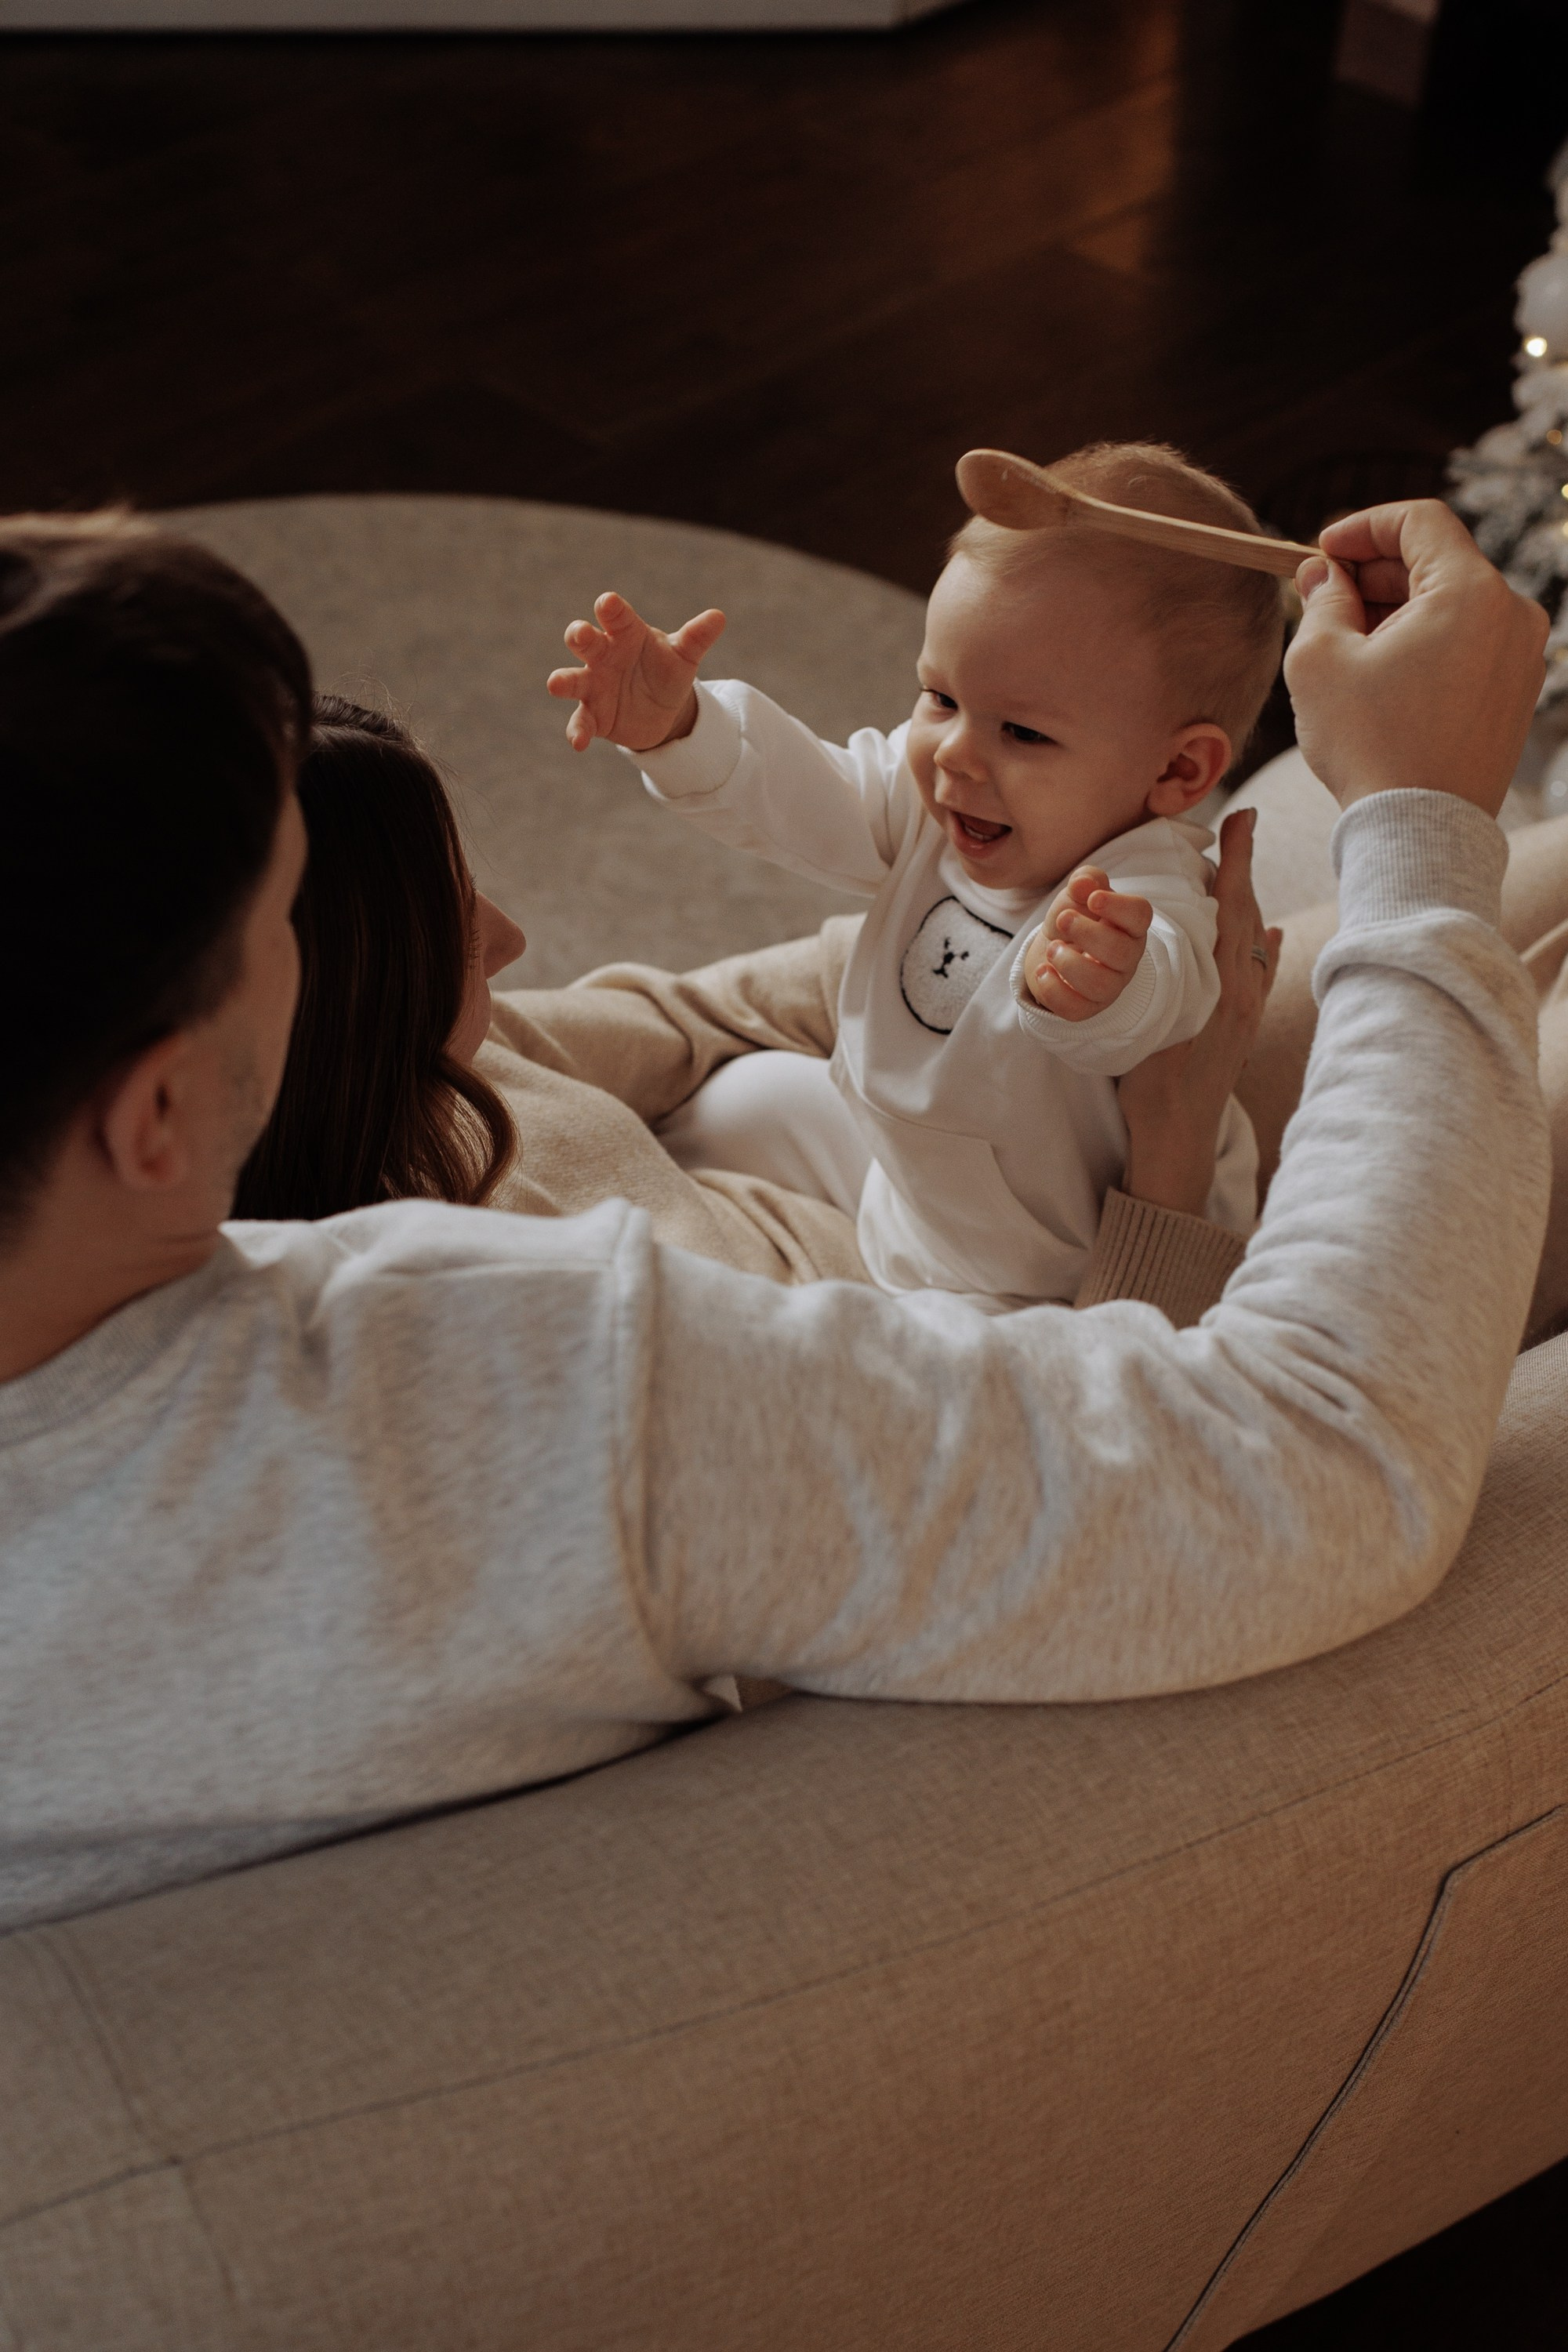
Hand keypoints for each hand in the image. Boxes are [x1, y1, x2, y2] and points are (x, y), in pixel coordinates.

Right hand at [546, 592, 726, 754]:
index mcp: (625, 633)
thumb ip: (696, 637)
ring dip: (563, 681)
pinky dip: (577, 732)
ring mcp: (593, 685)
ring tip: (555, 683)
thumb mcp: (684, 655)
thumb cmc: (667, 670)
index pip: (616, 616)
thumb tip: (719, 617)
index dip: (611, 609)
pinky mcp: (592, 715)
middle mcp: (603, 655)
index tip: (607, 602)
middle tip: (579, 634)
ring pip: (572, 680)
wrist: (662, 709)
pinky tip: (578, 743)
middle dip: (579, 636)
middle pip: (586, 641)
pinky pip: (581, 722)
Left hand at [1024, 866, 1152, 1021]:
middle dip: (1087, 934)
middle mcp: (1126, 958)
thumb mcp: (1078, 894)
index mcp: (1129, 926)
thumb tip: (1081, 884)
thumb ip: (1084, 881)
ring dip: (1069, 964)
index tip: (1093, 898)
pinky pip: (1076, 1008)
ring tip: (1052, 948)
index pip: (1140, 916)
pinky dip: (1054, 990)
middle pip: (1120, 952)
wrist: (1053, 949)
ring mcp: (1109, 986)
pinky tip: (1043, 970)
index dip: (1118, 907)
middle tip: (1062, 920)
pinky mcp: (1086, 1007)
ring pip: (1100, 985)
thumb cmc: (1074, 918)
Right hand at [1118, 809, 1279, 1217]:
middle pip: (1247, 915)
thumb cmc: (1154, 1086)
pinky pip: (1259, 972)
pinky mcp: (1242, 1024)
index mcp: (1220, 985)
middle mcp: (1242, 991)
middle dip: (1243, 869)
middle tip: (1240, 825)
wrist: (1178, 1137)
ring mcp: (1245, 1008)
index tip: (1240, 819)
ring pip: (1254, 941)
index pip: (1233, 908)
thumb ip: (1158, 982)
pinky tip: (1271, 932)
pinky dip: (1264, 945)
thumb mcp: (1148, 1024)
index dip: (1236, 862)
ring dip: (1247, 900)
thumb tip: (1160, 934)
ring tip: (1239, 867)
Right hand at [1286, 499, 1548, 818]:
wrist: (1420, 833)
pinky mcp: (1518, 692)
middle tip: (1323, 600)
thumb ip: (1320, 600)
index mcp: (1471, 592)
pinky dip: (1428, 643)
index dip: (1362, 526)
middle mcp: (1512, 614)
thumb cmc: (1370, 747)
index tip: (1322, 552)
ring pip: (1454, 604)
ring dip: (1399, 610)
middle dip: (1376, 574)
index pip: (1419, 521)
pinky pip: (1470, 643)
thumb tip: (1321, 575)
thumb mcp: (1319, 662)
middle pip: (1439, 561)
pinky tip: (1384, 677)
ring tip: (1349, 646)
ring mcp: (1523, 655)